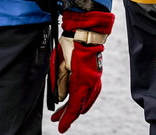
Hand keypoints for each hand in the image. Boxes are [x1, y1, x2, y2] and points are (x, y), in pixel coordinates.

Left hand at [49, 9, 114, 131]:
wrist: (85, 31)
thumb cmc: (70, 45)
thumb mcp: (59, 63)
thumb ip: (60, 82)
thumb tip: (61, 99)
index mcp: (81, 81)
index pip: (73, 106)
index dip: (66, 118)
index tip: (60, 127)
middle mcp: (91, 83)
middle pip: (80, 105)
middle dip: (69, 114)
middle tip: (58, 121)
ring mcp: (96, 79)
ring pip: (87, 101)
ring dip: (76, 107)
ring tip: (65, 112)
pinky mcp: (97, 75)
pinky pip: (91, 93)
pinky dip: (83, 100)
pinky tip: (78, 101)